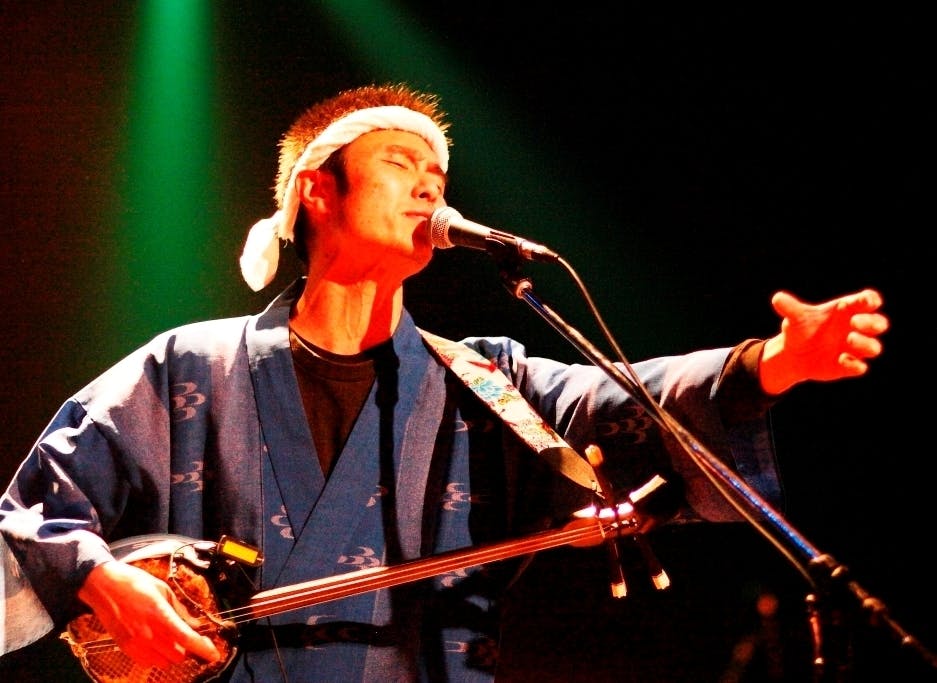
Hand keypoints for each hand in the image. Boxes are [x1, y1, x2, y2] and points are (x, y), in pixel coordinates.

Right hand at [78, 560, 221, 668]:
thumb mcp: (163, 589)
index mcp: (159, 613)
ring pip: (164, 662)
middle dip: (188, 648)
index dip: (202, 648)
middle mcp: (147, 632)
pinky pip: (147, 662)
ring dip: (173, 654)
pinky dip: (157, 657)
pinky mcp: (125, 648)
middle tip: (188, 636)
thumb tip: (195, 624)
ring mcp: (135, 643)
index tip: (214, 653)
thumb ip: (180, 610)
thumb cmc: (133, 583)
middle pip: (178, 655)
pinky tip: (157, 643)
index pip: (186, 637)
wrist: (103, 586)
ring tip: (171, 638)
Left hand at [759, 288, 888, 394]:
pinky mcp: (849, 366)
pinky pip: (860, 367)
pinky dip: (854, 364)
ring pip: (874, 347)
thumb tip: (777, 299)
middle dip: (872, 322)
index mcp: (847, 310)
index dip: (871, 300)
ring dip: (866, 343)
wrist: (793, 354)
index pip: (868, 301)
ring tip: (849, 339)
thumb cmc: (800, 329)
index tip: (867, 302)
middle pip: (879, 323)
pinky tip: (841, 359)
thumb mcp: (795, 318)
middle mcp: (856, 329)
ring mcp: (855, 348)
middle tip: (855, 322)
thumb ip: (790, 308)